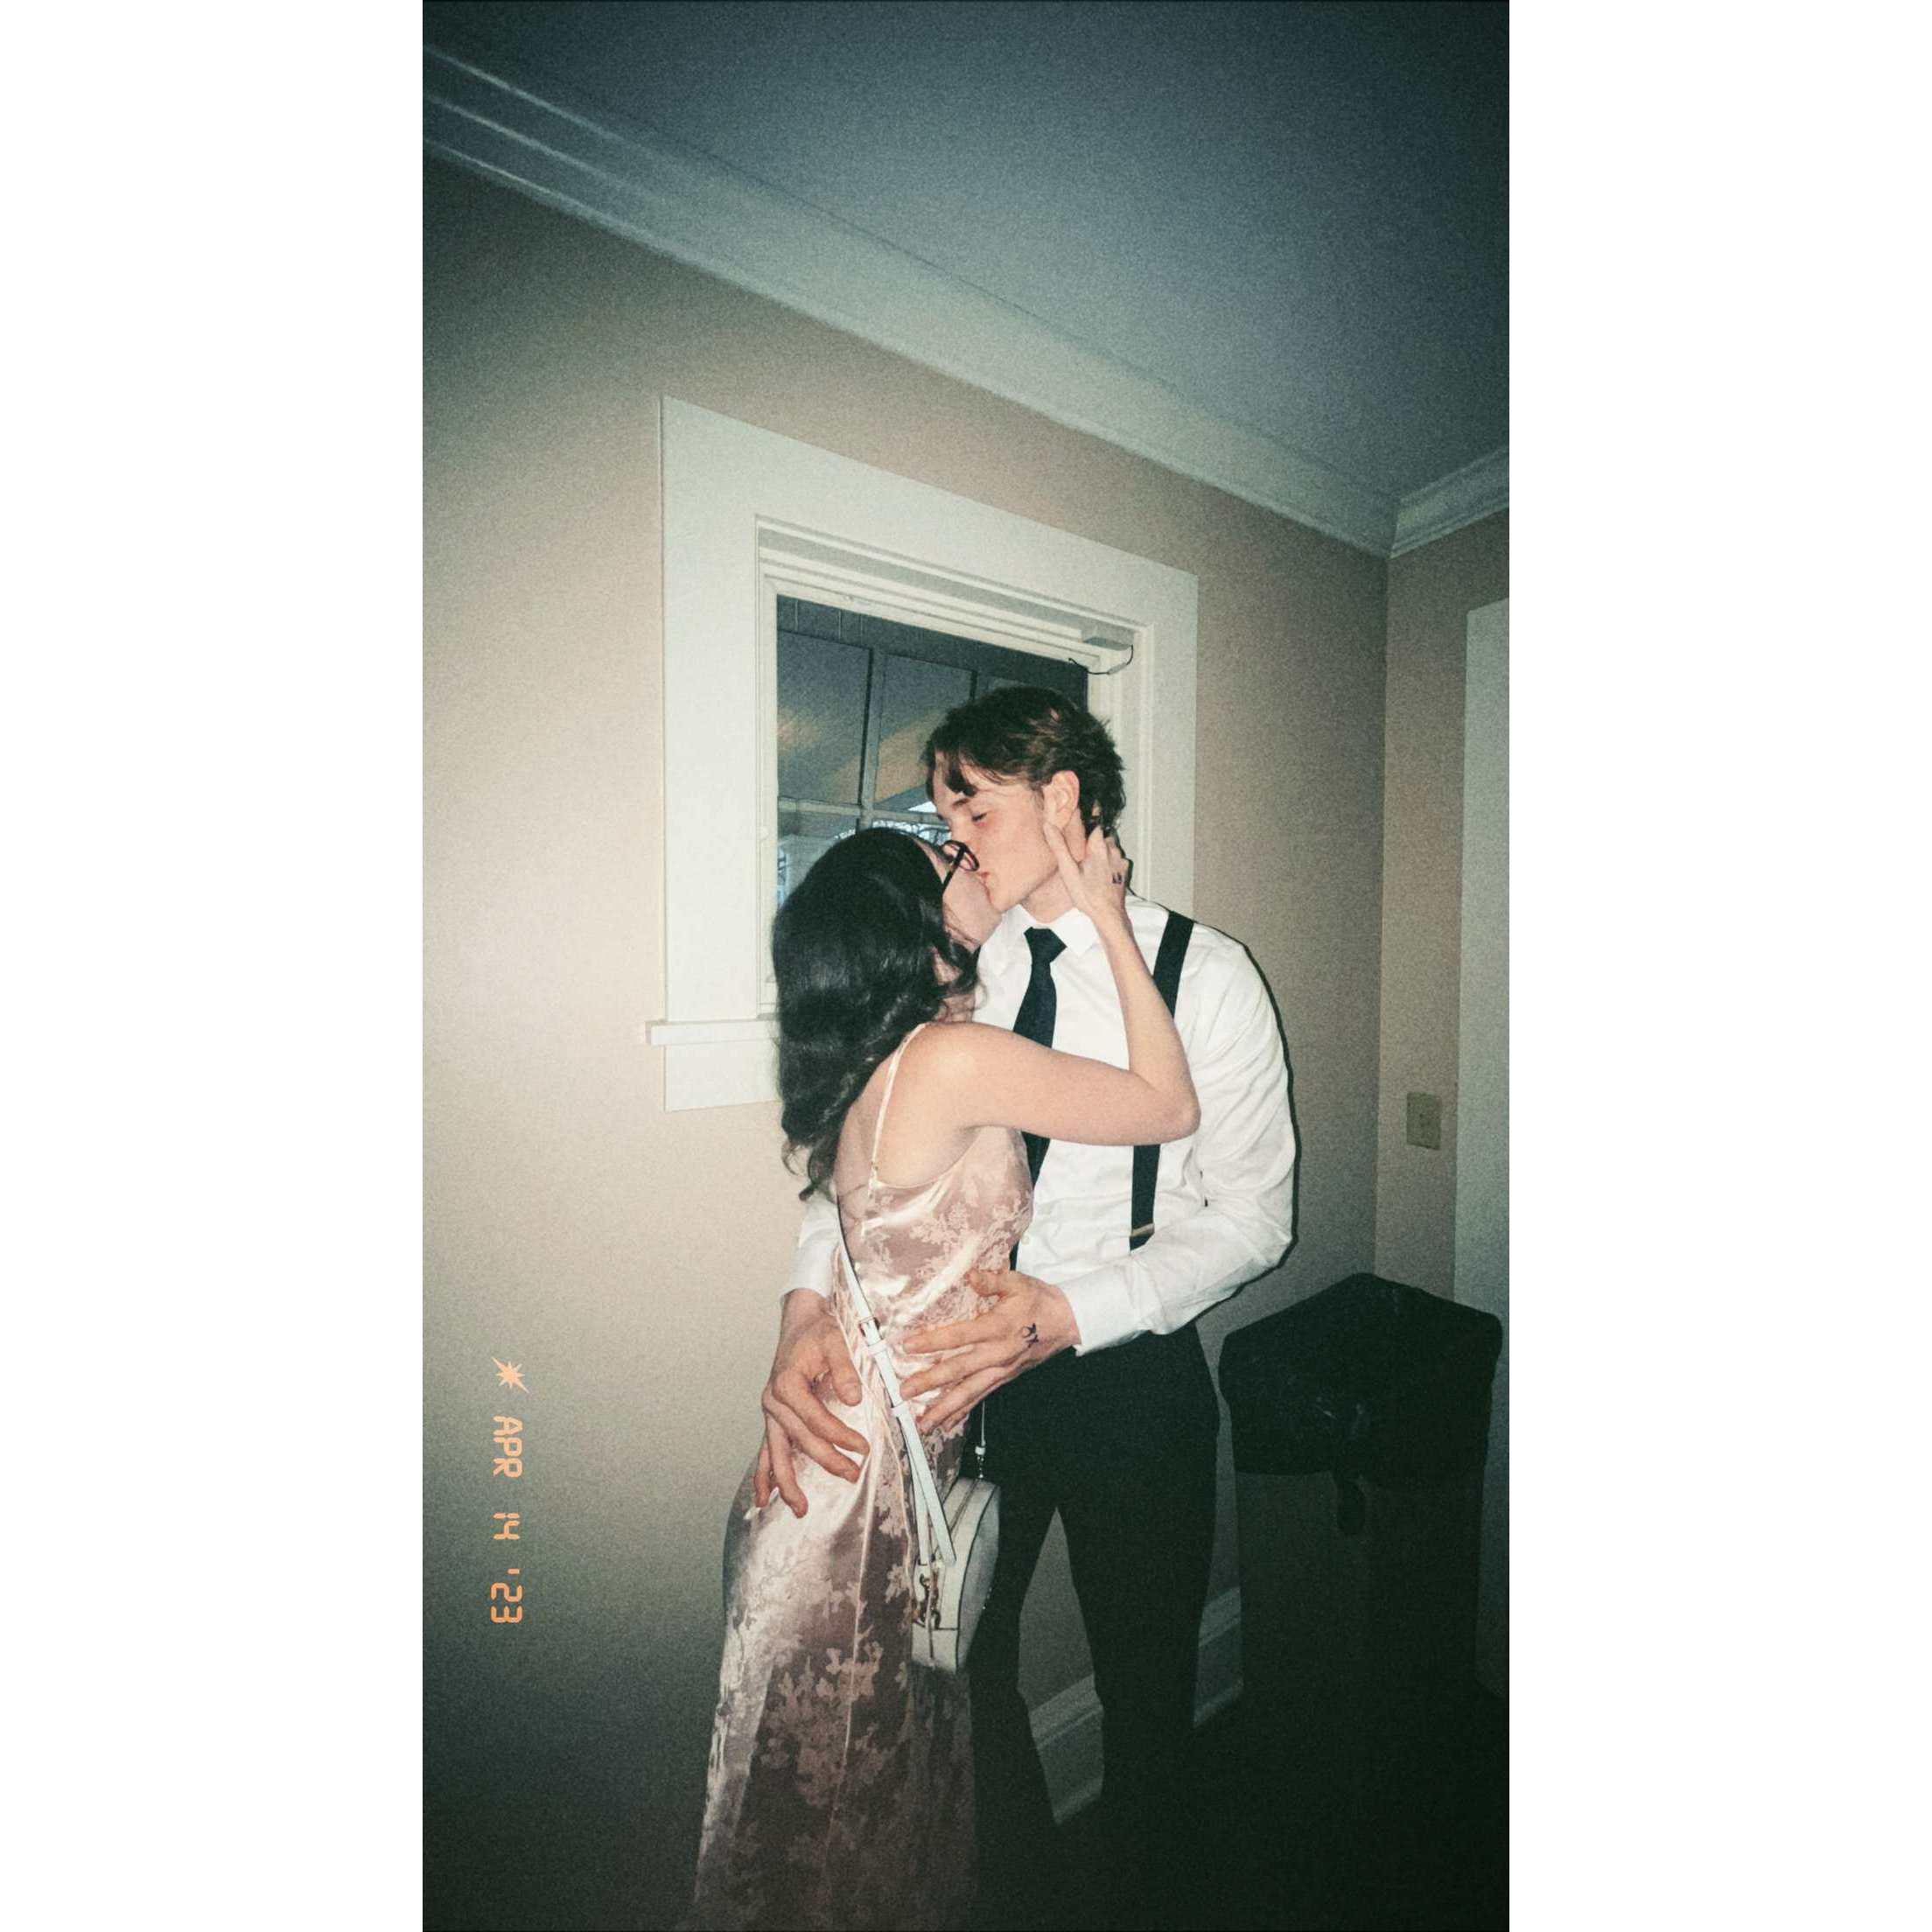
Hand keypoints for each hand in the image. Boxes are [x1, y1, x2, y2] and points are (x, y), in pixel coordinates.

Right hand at [752, 1292, 868, 1517]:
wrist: (799, 1320)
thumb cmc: (817, 1330)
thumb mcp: (835, 1341)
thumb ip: (844, 1370)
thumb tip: (855, 1399)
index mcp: (787, 1384)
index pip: (817, 1420)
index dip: (841, 1437)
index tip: (864, 1448)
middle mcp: (773, 1401)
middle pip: (800, 1440)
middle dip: (826, 1461)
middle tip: (852, 1474)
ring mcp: (770, 1411)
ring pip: (776, 1453)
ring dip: (787, 1482)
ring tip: (800, 1509)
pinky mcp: (773, 1416)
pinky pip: (766, 1450)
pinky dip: (765, 1474)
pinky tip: (763, 1498)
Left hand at [898, 1269, 1080, 1430]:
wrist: (1066, 1322)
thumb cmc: (1038, 1300)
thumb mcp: (1017, 1282)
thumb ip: (992, 1280)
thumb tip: (971, 1276)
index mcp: (997, 1327)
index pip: (960, 1336)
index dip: (933, 1341)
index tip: (908, 1346)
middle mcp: (997, 1353)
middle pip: (960, 1371)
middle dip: (931, 1382)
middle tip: (905, 1391)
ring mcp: (1001, 1370)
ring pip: (969, 1392)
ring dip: (944, 1408)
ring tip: (923, 1422)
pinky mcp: (1005, 1379)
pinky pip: (981, 1397)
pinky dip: (963, 1411)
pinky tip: (946, 1423)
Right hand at [1042, 818, 1130, 933]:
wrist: (1108, 914)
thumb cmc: (1087, 894)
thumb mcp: (1068, 871)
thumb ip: (1059, 846)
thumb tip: (1048, 825)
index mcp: (1099, 846)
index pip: (1095, 823)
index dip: (1088, 820)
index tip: (1081, 817)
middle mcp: (1113, 850)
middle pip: (1103, 836)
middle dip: (1093, 839)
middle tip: (1080, 849)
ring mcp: (1120, 861)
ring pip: (1110, 848)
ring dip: (1101, 851)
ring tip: (1088, 862)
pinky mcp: (1124, 871)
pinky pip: (1116, 860)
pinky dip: (1109, 862)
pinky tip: (1099, 872)